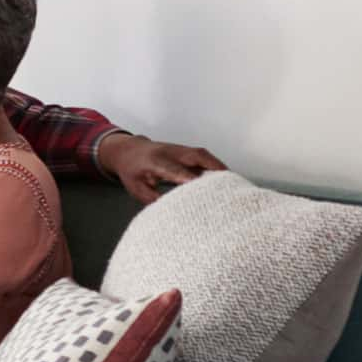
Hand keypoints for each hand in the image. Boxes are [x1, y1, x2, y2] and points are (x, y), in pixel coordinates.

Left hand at [105, 133, 225, 202]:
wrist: (128, 149)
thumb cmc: (132, 171)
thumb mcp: (136, 188)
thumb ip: (154, 199)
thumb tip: (172, 212)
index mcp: (155, 162)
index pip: (175, 170)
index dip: (188, 178)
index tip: (200, 187)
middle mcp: (170, 153)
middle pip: (195, 157)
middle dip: (213, 169)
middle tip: (229, 185)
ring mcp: (180, 150)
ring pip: (203, 155)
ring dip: (218, 167)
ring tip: (233, 182)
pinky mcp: (186, 151)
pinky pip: (203, 157)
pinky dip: (215, 166)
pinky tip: (225, 177)